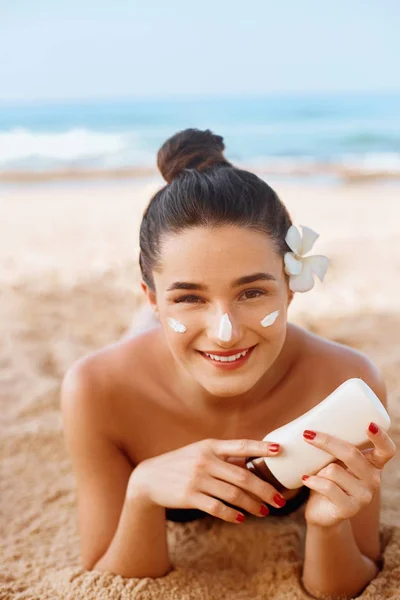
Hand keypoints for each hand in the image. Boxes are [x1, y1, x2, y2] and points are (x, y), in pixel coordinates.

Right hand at [128, 438, 285, 522]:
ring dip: (252, 505)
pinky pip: (216, 507)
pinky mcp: (189, 496)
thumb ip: (223, 456)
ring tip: (265, 511)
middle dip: (264, 489)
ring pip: (233, 494)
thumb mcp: (200, 452)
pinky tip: (241, 518)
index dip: (260, 448)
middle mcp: (205, 460)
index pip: (240, 445)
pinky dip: (231, 514)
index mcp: (211, 446)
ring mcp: (197, 478)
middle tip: (280, 499)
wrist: (149, 478)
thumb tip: (253, 461)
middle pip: (242, 476)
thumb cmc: (181, 464)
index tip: (280, 451)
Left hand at [301, 422, 396, 527]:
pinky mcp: (349, 508)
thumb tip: (309, 426)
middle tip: (307, 435)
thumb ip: (333, 445)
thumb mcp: (334, 459)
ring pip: (334, 470)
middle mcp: (373, 480)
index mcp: (373, 463)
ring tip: (316, 474)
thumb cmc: (328, 478)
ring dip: (319, 469)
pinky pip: (327, 487)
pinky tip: (307, 479)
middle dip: (327, 442)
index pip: (387, 450)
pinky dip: (312, 481)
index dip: (381, 437)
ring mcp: (363, 496)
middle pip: (352, 454)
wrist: (322, 511)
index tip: (369, 424)